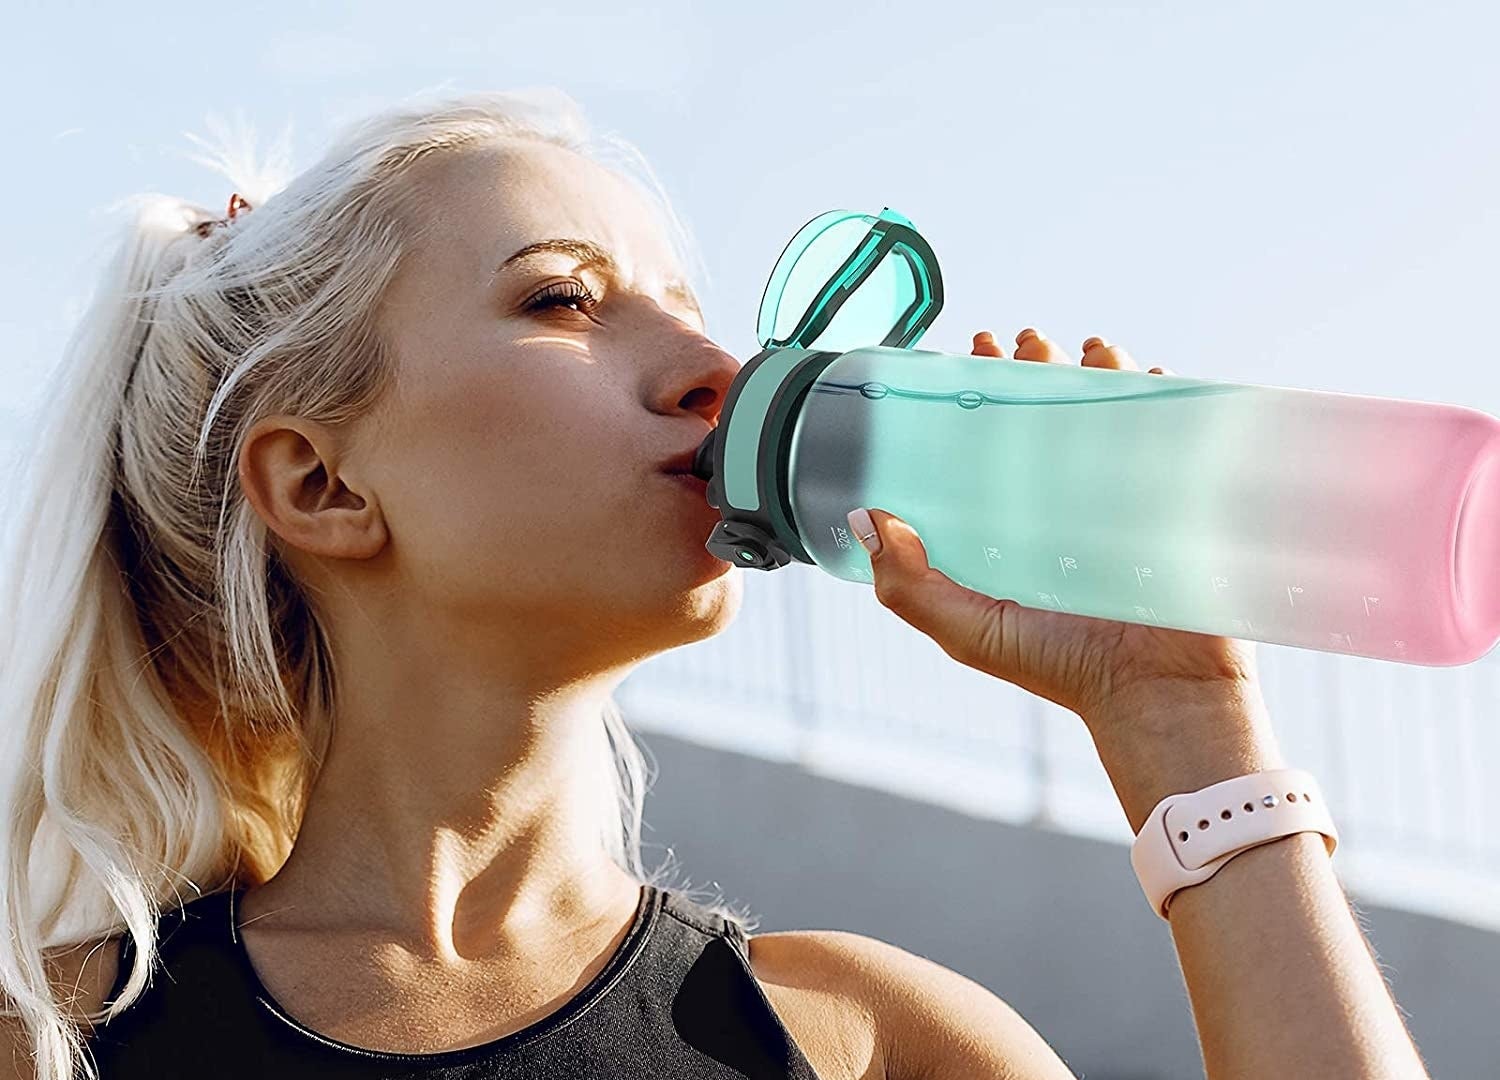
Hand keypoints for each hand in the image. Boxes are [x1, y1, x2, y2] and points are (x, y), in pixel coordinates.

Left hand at [847, 328, 1260, 731]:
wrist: (1156, 697)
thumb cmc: (1061, 668)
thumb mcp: (969, 628)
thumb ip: (910, 585)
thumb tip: (869, 517)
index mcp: (1014, 524)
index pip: (994, 441)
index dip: (981, 394)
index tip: (970, 354)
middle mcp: (1065, 505)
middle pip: (1050, 415)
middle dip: (1040, 367)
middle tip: (1027, 341)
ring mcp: (1123, 500)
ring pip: (1109, 415)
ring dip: (1100, 370)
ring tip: (1088, 347)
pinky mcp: (1176, 504)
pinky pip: (1172, 438)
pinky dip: (1163, 400)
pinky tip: (1151, 375)